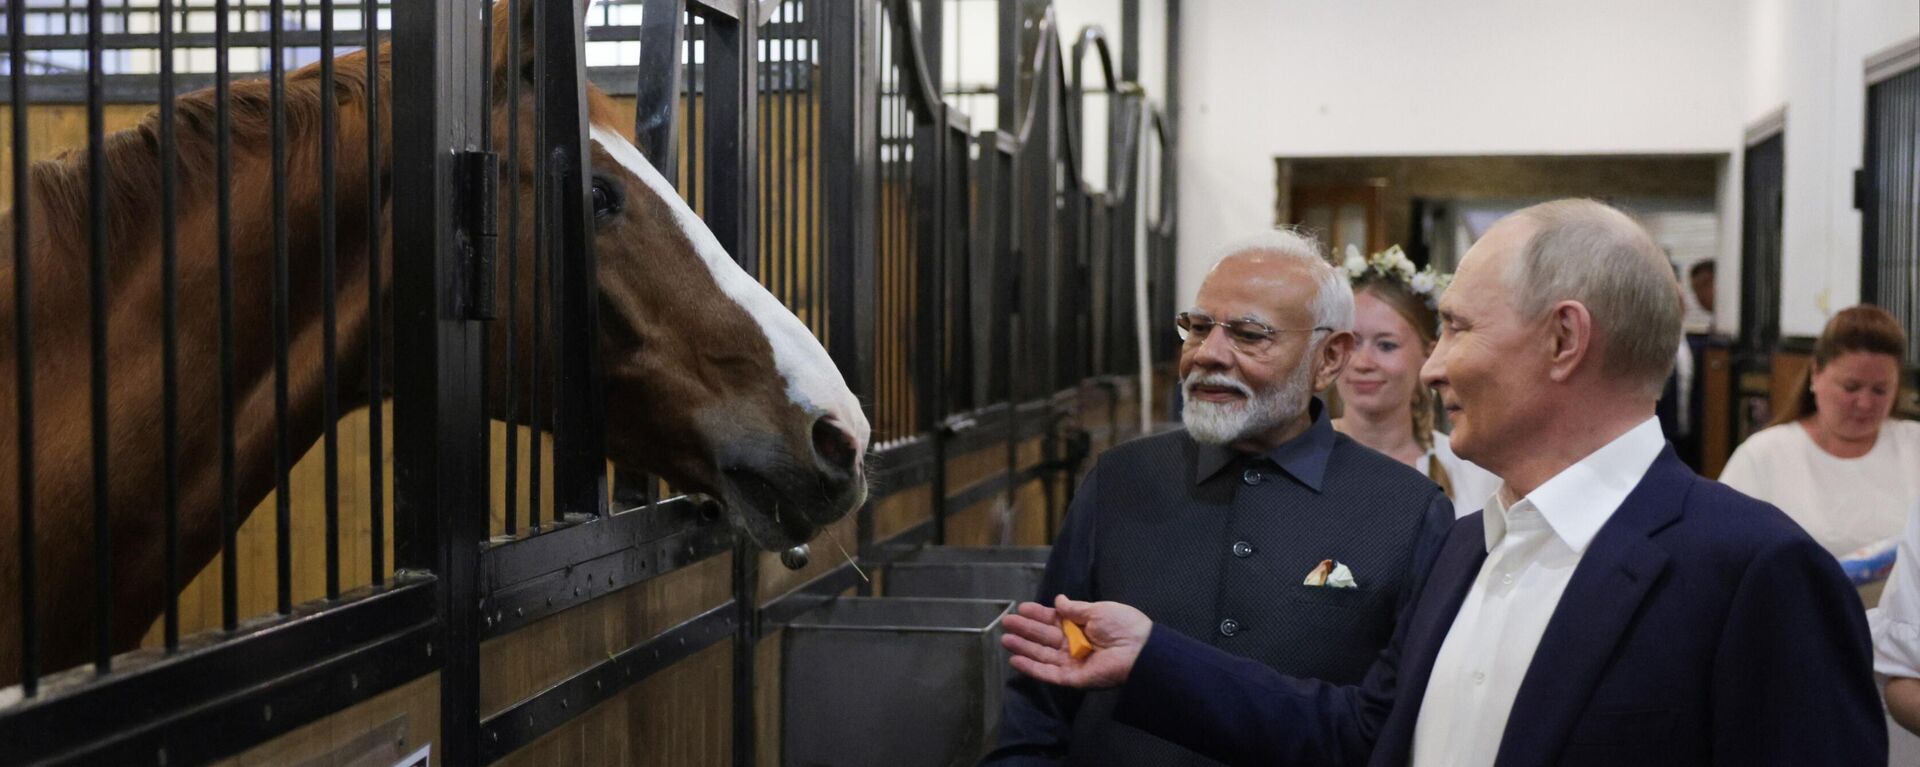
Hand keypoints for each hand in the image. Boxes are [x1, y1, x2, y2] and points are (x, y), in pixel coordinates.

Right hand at [1000, 594, 1150, 688]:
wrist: (1140, 649)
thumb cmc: (1123, 626)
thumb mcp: (1098, 610)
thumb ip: (1075, 608)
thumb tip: (1057, 599)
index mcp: (1081, 626)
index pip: (1054, 620)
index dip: (1037, 615)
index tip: (1021, 608)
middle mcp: (1074, 644)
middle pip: (1044, 637)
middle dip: (1025, 630)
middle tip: (1006, 622)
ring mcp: (1071, 662)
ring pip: (1042, 655)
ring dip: (1023, 647)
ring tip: (1005, 639)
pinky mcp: (1072, 678)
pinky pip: (1048, 673)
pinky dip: (1032, 668)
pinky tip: (1016, 660)